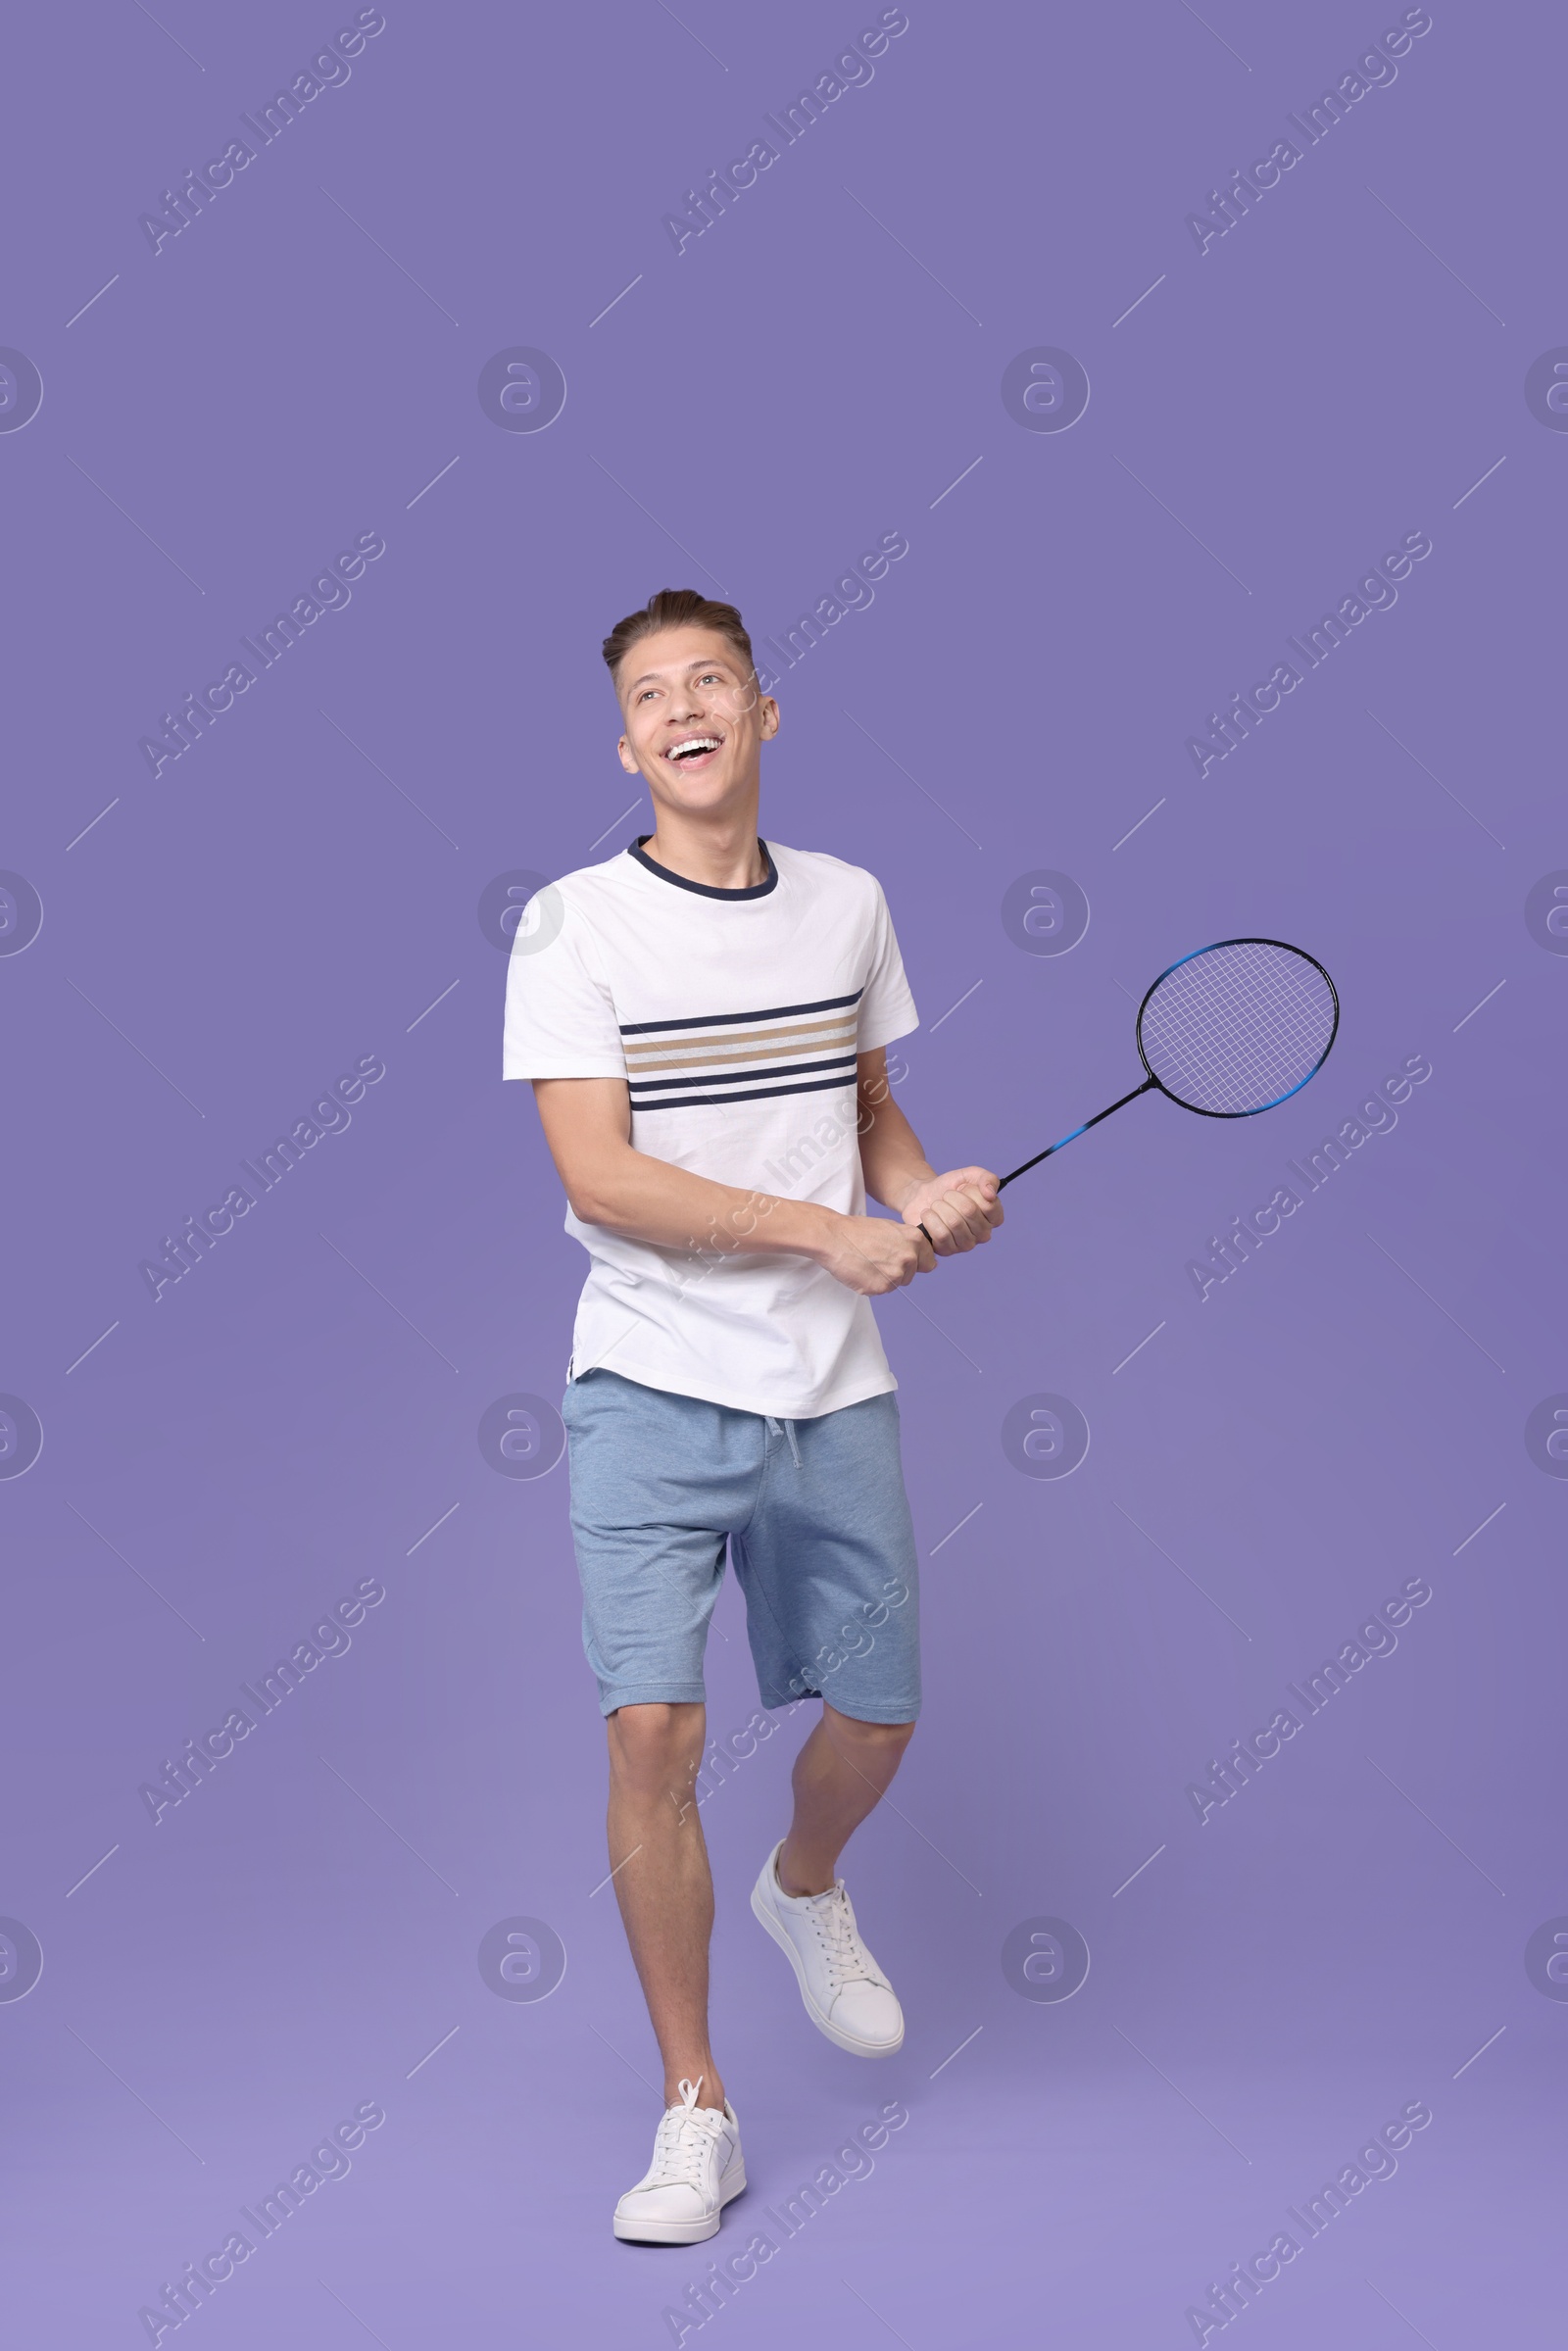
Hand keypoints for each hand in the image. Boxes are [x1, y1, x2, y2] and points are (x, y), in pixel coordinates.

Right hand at [815, 1212, 935, 1294]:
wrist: (834, 1238)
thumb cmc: (858, 1230)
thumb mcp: (891, 1228)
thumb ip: (909, 1243)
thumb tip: (922, 1256)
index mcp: (915, 1240)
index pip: (929, 1262)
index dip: (916, 1262)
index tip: (903, 1260)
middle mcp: (909, 1257)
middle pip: (912, 1275)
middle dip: (899, 1270)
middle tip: (878, 1259)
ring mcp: (896, 1274)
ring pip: (897, 1283)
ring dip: (885, 1278)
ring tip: (868, 1263)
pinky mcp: (881, 1287)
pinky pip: (881, 1290)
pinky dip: (872, 1284)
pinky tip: (862, 1270)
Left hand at [899, 1167, 1002, 1256]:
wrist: (923, 1195)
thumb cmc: (949, 1187)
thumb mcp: (971, 1175)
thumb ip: (987, 1178)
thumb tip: (991, 1194)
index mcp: (994, 1217)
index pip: (989, 1204)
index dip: (972, 1192)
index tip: (964, 1188)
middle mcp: (984, 1234)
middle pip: (969, 1211)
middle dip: (952, 1196)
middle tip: (946, 1196)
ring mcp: (966, 1245)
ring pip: (954, 1222)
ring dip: (940, 1207)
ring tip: (936, 1205)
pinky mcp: (947, 1250)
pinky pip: (941, 1234)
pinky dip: (930, 1218)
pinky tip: (928, 1214)